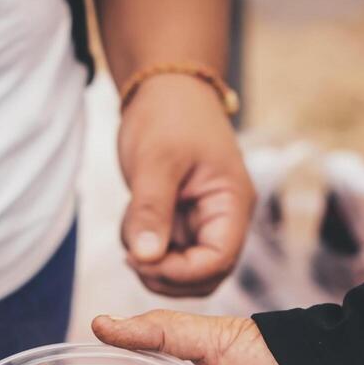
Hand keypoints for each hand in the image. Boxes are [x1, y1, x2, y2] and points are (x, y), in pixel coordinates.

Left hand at [117, 75, 253, 296]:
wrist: (165, 88)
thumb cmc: (169, 114)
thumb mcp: (156, 160)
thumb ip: (151, 210)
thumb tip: (145, 258)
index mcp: (232, 203)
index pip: (219, 260)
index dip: (181, 271)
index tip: (141, 258)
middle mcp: (224, 219)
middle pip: (205, 276)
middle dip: (166, 275)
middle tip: (131, 253)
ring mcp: (203, 223)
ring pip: (184, 271)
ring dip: (153, 265)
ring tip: (131, 227)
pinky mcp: (182, 223)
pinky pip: (167, 255)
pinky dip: (145, 251)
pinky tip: (131, 221)